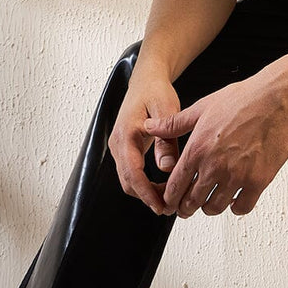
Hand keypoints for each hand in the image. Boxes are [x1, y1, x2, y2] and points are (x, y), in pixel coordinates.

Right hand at [108, 75, 181, 214]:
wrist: (146, 80)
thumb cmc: (156, 91)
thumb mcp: (166, 110)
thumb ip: (166, 140)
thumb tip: (166, 169)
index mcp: (126, 134)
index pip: (133, 173)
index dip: (146, 193)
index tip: (160, 206)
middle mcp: (118, 143)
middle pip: (128, 181)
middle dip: (147, 197)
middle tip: (170, 206)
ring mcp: (119, 146)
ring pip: (128, 179)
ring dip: (146, 191)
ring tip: (169, 197)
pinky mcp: (125, 148)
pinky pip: (131, 171)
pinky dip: (144, 182)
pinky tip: (162, 184)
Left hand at [144, 74, 287, 216]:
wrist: (276, 100)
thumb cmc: (243, 100)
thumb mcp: (201, 108)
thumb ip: (174, 123)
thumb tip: (152, 128)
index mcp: (198, 149)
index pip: (175, 186)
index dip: (169, 199)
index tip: (170, 203)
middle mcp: (215, 166)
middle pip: (192, 202)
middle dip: (186, 208)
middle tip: (186, 209)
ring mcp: (237, 176)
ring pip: (215, 207)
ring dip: (209, 208)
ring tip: (210, 204)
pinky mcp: (258, 181)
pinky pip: (242, 207)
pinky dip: (236, 208)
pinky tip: (235, 201)